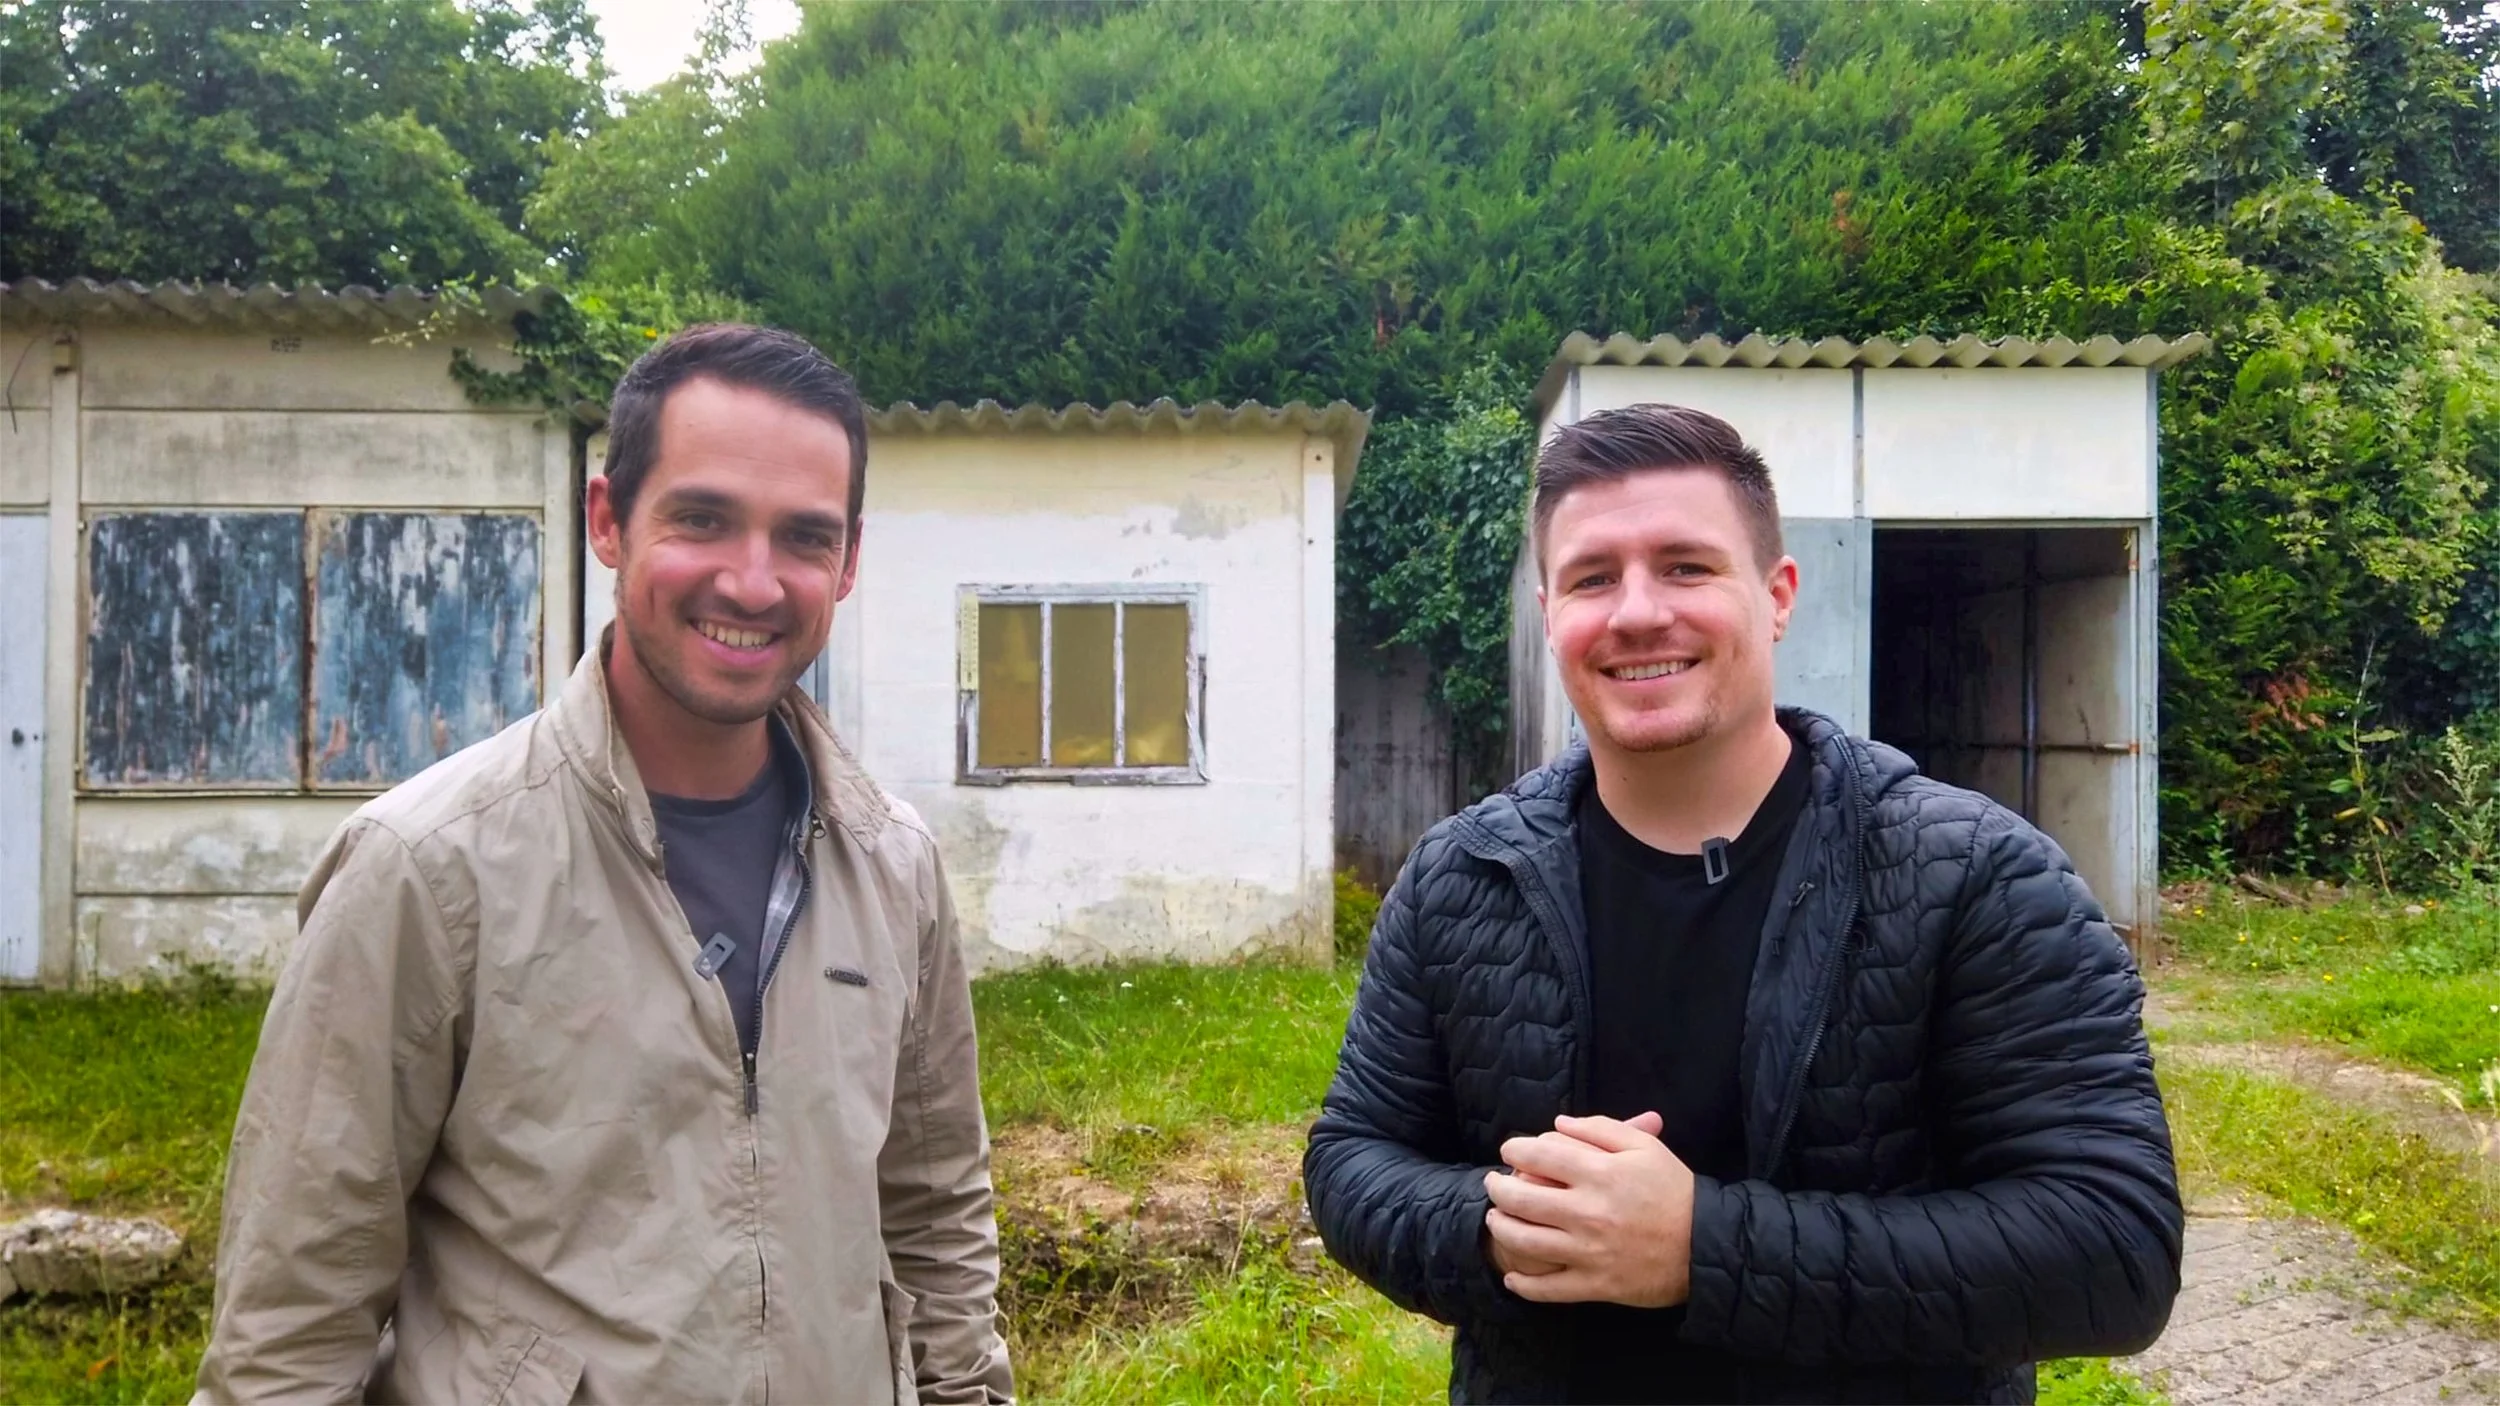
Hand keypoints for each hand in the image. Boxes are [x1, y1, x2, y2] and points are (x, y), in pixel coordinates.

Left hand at [1481, 1111, 1694, 1307]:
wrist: (1707, 1247)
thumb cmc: (1676, 1191)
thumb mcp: (1645, 1149)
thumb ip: (1601, 1129)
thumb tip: (1559, 1124)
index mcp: (1601, 1174)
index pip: (1542, 1154)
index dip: (1517, 1148)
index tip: (1510, 1148)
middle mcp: (1588, 1212)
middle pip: (1522, 1197)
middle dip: (1498, 1187)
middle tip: (1493, 1183)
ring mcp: (1589, 1252)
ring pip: (1525, 1240)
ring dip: (1501, 1228)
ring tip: (1495, 1218)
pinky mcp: (1595, 1286)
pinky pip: (1549, 1289)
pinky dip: (1524, 1285)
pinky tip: (1513, 1277)